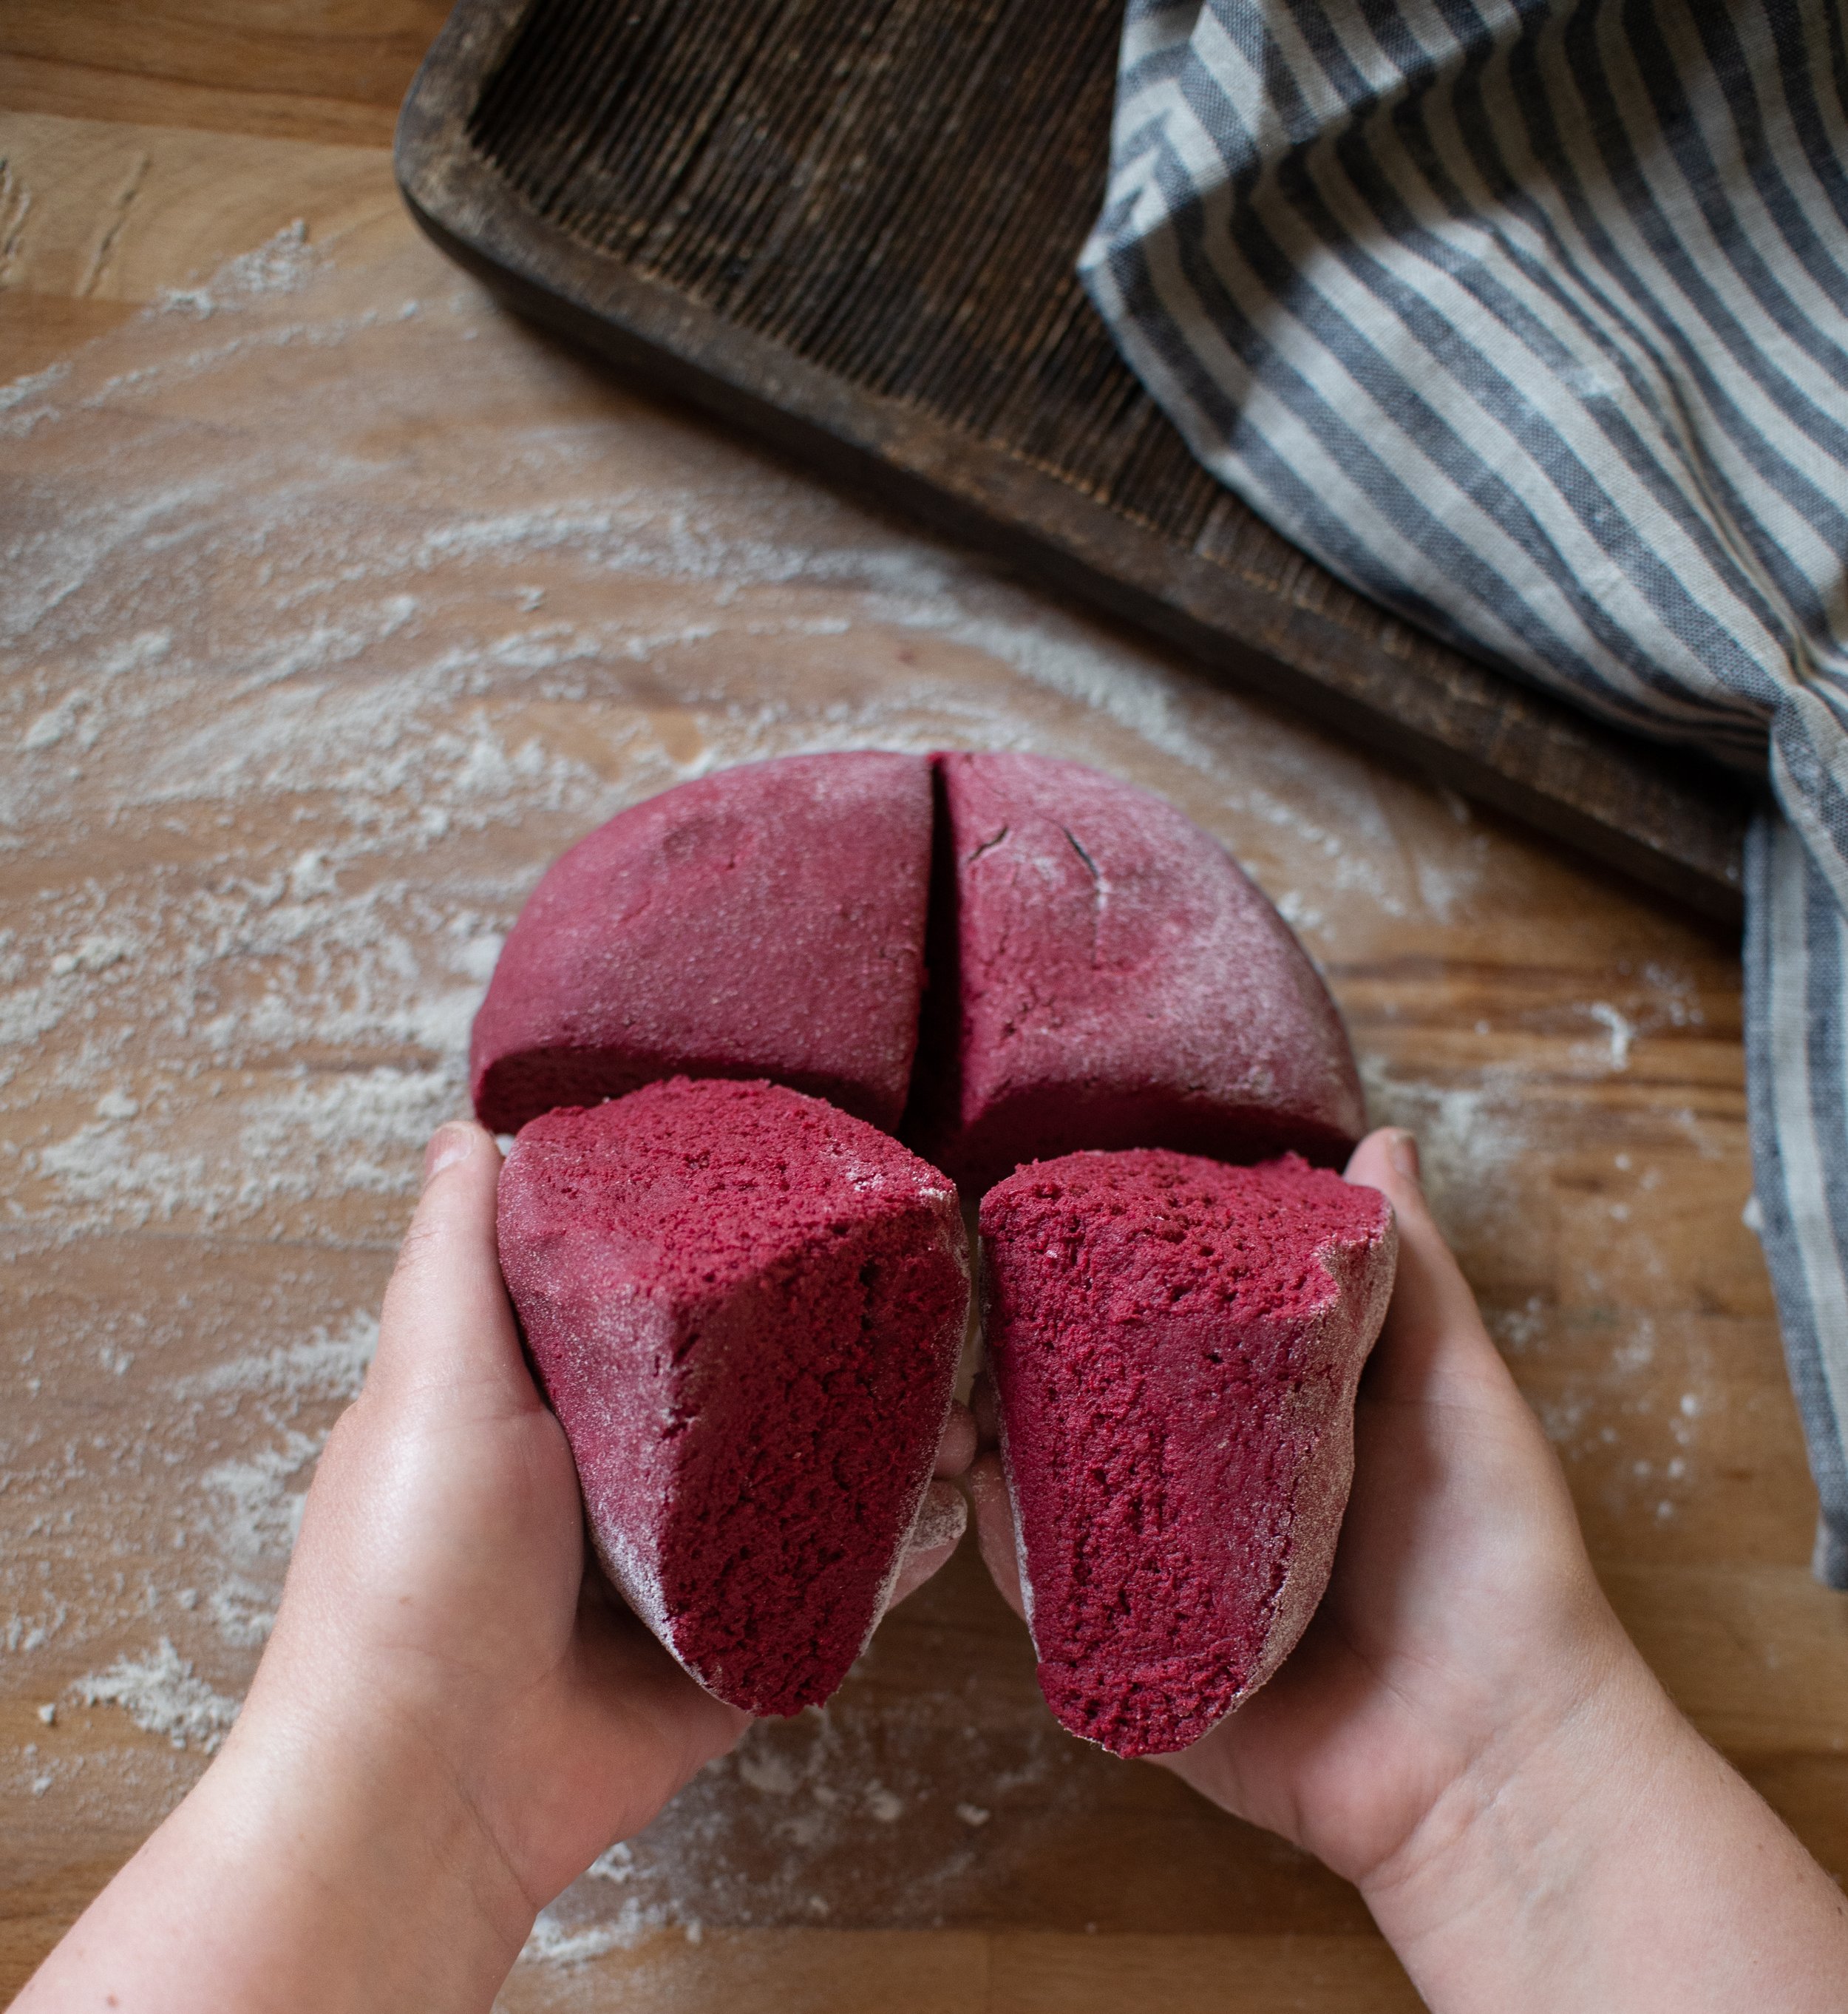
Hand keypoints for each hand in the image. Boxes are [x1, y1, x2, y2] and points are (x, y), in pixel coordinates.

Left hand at [20, 1118, 974, 2013]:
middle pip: (756, 1390)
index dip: (743, 1255)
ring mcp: (681, 1570)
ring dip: (888, 1449)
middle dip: (844, 1356)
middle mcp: (621, 1476)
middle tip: (928, 1318)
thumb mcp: (432, 1378)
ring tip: (957, 1413)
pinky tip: (943, 1514)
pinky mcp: (730, 1651)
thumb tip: (468, 1130)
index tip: (824, 1215)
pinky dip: (891, 1558)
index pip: (660, 1299)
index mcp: (550, 1400)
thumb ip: (457, 1258)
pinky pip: (828, 1591)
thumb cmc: (408, 1571)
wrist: (428, 1788)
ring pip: (807, 1484)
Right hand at [970, 1127, 1847, 2010]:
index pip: (1163, 1339)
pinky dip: (1010, 1551)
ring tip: (949, 1389)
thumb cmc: (1492, 1559)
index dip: (1102, 1285)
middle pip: (1088, 1415)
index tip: (1045, 1227)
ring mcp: (1164, 1584)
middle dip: (1020, 1364)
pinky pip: (1053, 1605)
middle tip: (968, 1306)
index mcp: (1267, 1428)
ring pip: (1053, 1501)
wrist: (1493, 1752)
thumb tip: (1383, 1137)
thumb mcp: (1452, 1387)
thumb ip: (1408, 1271)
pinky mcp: (1137, 1665)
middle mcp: (1205, 1499)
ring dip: (993, 1445)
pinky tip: (984, 1486)